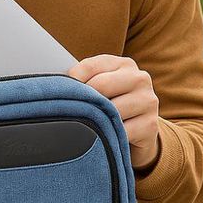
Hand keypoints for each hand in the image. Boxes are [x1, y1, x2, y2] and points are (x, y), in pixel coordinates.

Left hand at [68, 55, 160, 169]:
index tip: (58, 92)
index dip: (71, 80)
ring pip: (111, 109)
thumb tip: (53, 83)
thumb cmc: (110, 107)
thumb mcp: (100, 89)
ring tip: (85, 127)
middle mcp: (139, 78)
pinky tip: (102, 139)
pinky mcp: (150, 125)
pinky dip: (108, 137)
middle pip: (101, 85)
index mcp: (123, 64)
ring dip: (95, 121)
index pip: (91, 66)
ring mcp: (148, 101)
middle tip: (70, 112)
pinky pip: (121, 132)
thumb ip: (83, 81)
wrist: (139, 133)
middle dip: (83, 100)